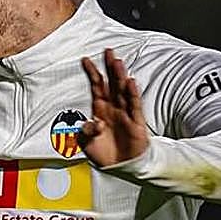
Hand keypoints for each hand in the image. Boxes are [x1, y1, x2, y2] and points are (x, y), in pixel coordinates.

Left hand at [79, 48, 149, 166]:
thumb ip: (84, 133)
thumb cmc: (104, 153)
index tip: (86, 60)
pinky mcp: (136, 122)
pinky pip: (134, 106)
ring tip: (118, 63)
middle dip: (109, 68)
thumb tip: (90, 124)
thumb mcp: (86, 144)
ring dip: (120, 77)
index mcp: (100, 110)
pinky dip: (132, 94)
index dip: (92, 74)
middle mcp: (113, 109)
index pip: (96, 87)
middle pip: (111, 84)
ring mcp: (125, 114)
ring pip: (123, 91)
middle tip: (108, 52)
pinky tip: (130, 83)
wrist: (120, 167)